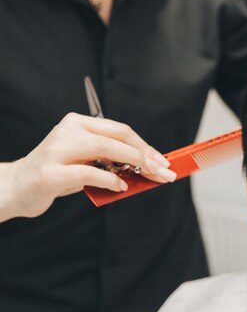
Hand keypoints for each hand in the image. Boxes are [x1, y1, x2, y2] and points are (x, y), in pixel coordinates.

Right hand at [1, 113, 176, 220]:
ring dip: (133, 163)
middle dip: (146, 155)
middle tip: (164, 171)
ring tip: (149, 176)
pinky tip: (121, 186)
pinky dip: (110, 179)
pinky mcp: (50, 172)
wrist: (16, 187)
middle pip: (117, 137)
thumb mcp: (86, 162)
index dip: (146, 145)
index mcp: (78, 123)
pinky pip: (89, 172)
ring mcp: (57, 149)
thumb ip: (111, 160)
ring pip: (104, 148)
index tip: (164, 161)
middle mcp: (67, 130)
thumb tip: (148, 167)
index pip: (120, 130)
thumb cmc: (57, 175)